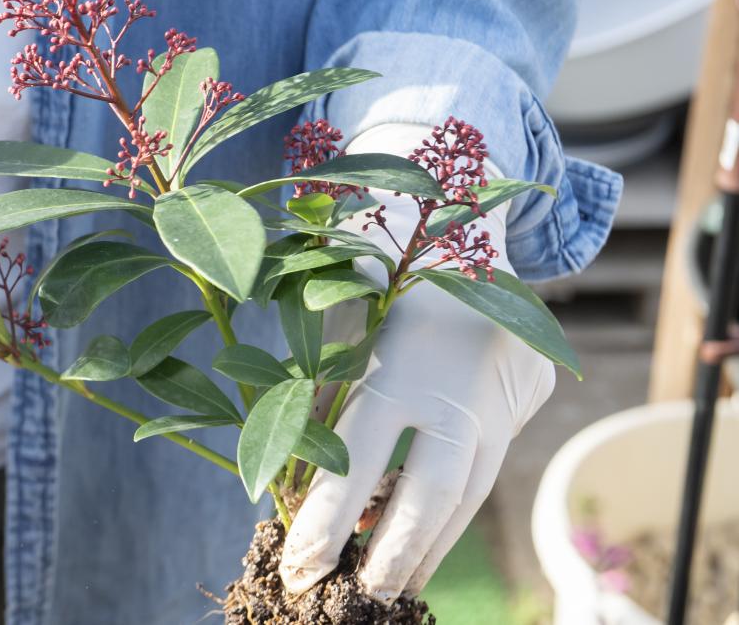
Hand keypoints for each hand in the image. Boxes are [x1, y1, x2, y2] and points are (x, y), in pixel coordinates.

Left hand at [279, 125, 555, 603]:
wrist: (467, 235)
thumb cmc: (379, 283)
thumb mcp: (338, 328)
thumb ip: (320, 399)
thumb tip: (296, 481)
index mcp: (399, 363)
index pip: (356, 458)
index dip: (325, 518)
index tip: (300, 566)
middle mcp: (456, 387)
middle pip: (429, 493)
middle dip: (393, 555)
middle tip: (360, 596)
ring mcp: (501, 396)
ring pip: (470, 493)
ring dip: (430, 546)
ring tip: (395, 584)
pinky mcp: (526, 398)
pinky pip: (489, 466)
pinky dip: (455, 508)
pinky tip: (426, 536)